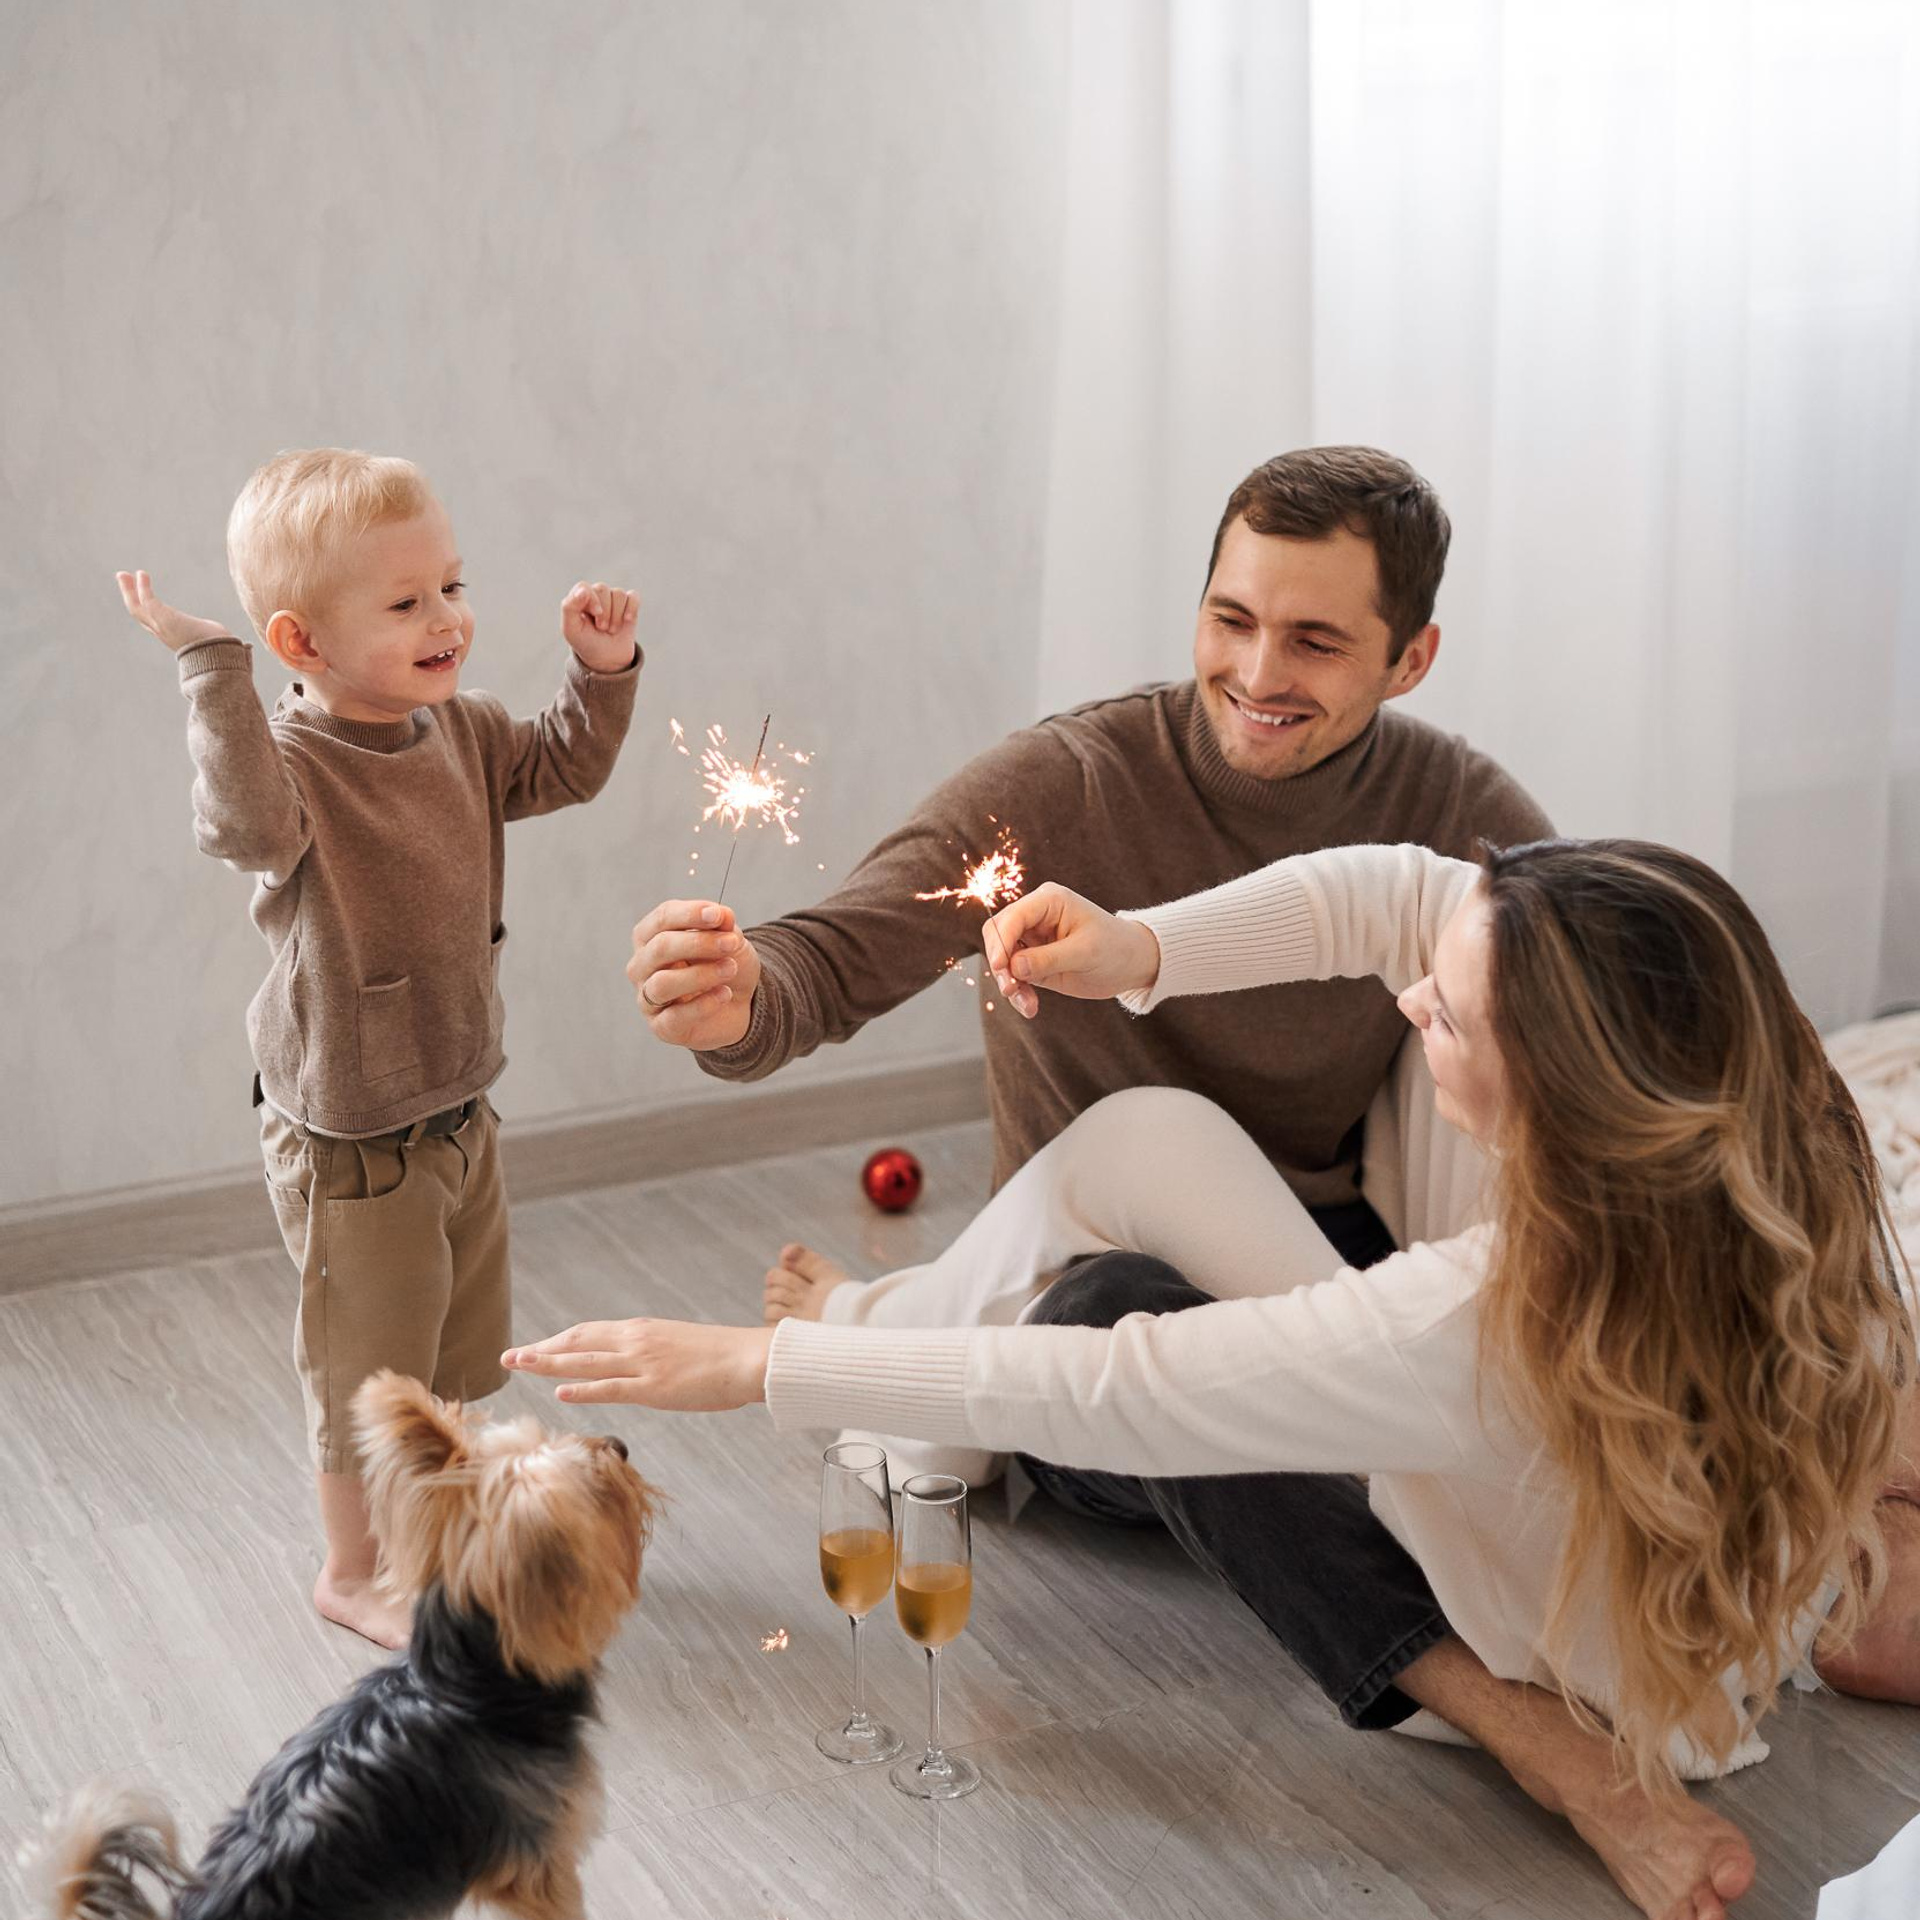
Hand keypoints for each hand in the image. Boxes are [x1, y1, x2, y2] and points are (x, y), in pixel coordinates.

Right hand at [116, 570, 232, 651]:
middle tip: (124, 578)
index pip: (150, 622)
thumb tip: (225, 636)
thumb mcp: (211, 638)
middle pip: (138, 613)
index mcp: (171, 636)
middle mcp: (163, 633)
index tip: (142, 594)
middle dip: (129, 595)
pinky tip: (142, 574)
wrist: (220, 656)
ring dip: (128, 590)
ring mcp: (161, 627)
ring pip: (136, 607)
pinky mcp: (163, 619)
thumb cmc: (221, 650)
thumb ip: (210, 633)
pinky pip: (147, 600)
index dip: (143, 608)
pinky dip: (143, 587)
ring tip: (123, 574)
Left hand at [503, 1318, 772, 1409]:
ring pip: (585, 1361)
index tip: (535, 1349)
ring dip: (548, 1363)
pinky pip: (611, 1388)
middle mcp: (636, 1341)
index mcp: (642, 1330)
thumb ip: (652, 1353)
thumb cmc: (721, 1356)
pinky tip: (559, 1393)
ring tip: (519, 1365)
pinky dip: (583, 1389)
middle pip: (577, 1342)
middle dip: (541, 1350)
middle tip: (509, 1357)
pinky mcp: (654, 1387)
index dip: (557, 1341)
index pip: (588, 1333)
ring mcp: (643, 1363)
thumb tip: (634, 1364)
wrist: (749, 1358)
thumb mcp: (679, 1346)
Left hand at [561, 580, 639, 671]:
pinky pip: (633, 596)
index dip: (592, 600)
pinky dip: (631, 608)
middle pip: (602, 589)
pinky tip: (627, 620)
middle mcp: (596, 595)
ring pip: (619, 594)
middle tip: (602, 628)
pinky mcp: (629, 605)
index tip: (595, 615)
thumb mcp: (571, 629)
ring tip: (611, 629)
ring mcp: (613, 599)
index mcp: (579, 598)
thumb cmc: (586, 643)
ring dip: (616, 616)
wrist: (606, 659)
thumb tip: (583, 590)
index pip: (584, 587)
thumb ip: (569, 607)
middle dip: (604, 612)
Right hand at [628, 899, 761, 1048]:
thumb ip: (723, 926)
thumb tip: (722, 915)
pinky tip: (725, 994)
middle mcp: (641, 966)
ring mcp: (647, 998)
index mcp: (650, 936)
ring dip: (701, 974)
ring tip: (730, 968)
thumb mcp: (729, 939)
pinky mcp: (661, 1026)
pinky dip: (704, 1004)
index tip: (719, 915)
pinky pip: (675, 1016)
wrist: (738, 1003)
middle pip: (660, 948)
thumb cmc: (723, 963)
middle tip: (730, 944)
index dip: (690, 914)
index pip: (662, 918)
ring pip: (662, 984)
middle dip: (699, 943)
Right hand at [982, 881, 1160, 1017]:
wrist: (1131, 963)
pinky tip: (1030, 1007)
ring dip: (1009, 983)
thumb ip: (1048, 958)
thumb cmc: (1115, 949)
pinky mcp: (1033, 960)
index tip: (1001, 967)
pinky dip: (1018, 992)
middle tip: (1010, 989)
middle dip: (1001, 964)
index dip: (1001, 941)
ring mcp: (1032, 938)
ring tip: (1027, 1005)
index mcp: (1049, 901)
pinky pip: (1013, 975)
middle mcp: (1035, 915)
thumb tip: (1012, 966)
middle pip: (998, 935)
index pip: (1013, 917)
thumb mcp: (1085, 953)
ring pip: (1002, 958)